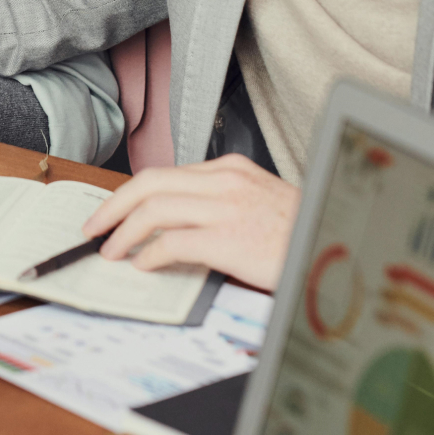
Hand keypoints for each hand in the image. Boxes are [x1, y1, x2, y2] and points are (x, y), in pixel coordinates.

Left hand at [82, 155, 299, 291]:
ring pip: (153, 208)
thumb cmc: (302, 234)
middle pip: (149, 183)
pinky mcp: (229, 238)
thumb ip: (219, 205)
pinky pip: (173, 241)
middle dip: (113, 205)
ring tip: (111, 251)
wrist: (339, 247)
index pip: (165, 174)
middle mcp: (224, 180)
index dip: (132, 194)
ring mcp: (226, 207)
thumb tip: (177, 227)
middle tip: (94, 228)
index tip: (114, 212)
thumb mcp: (258, 203)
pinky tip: (143, 265)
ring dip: (123, 231)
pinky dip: (150, 254)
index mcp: (230, 169)